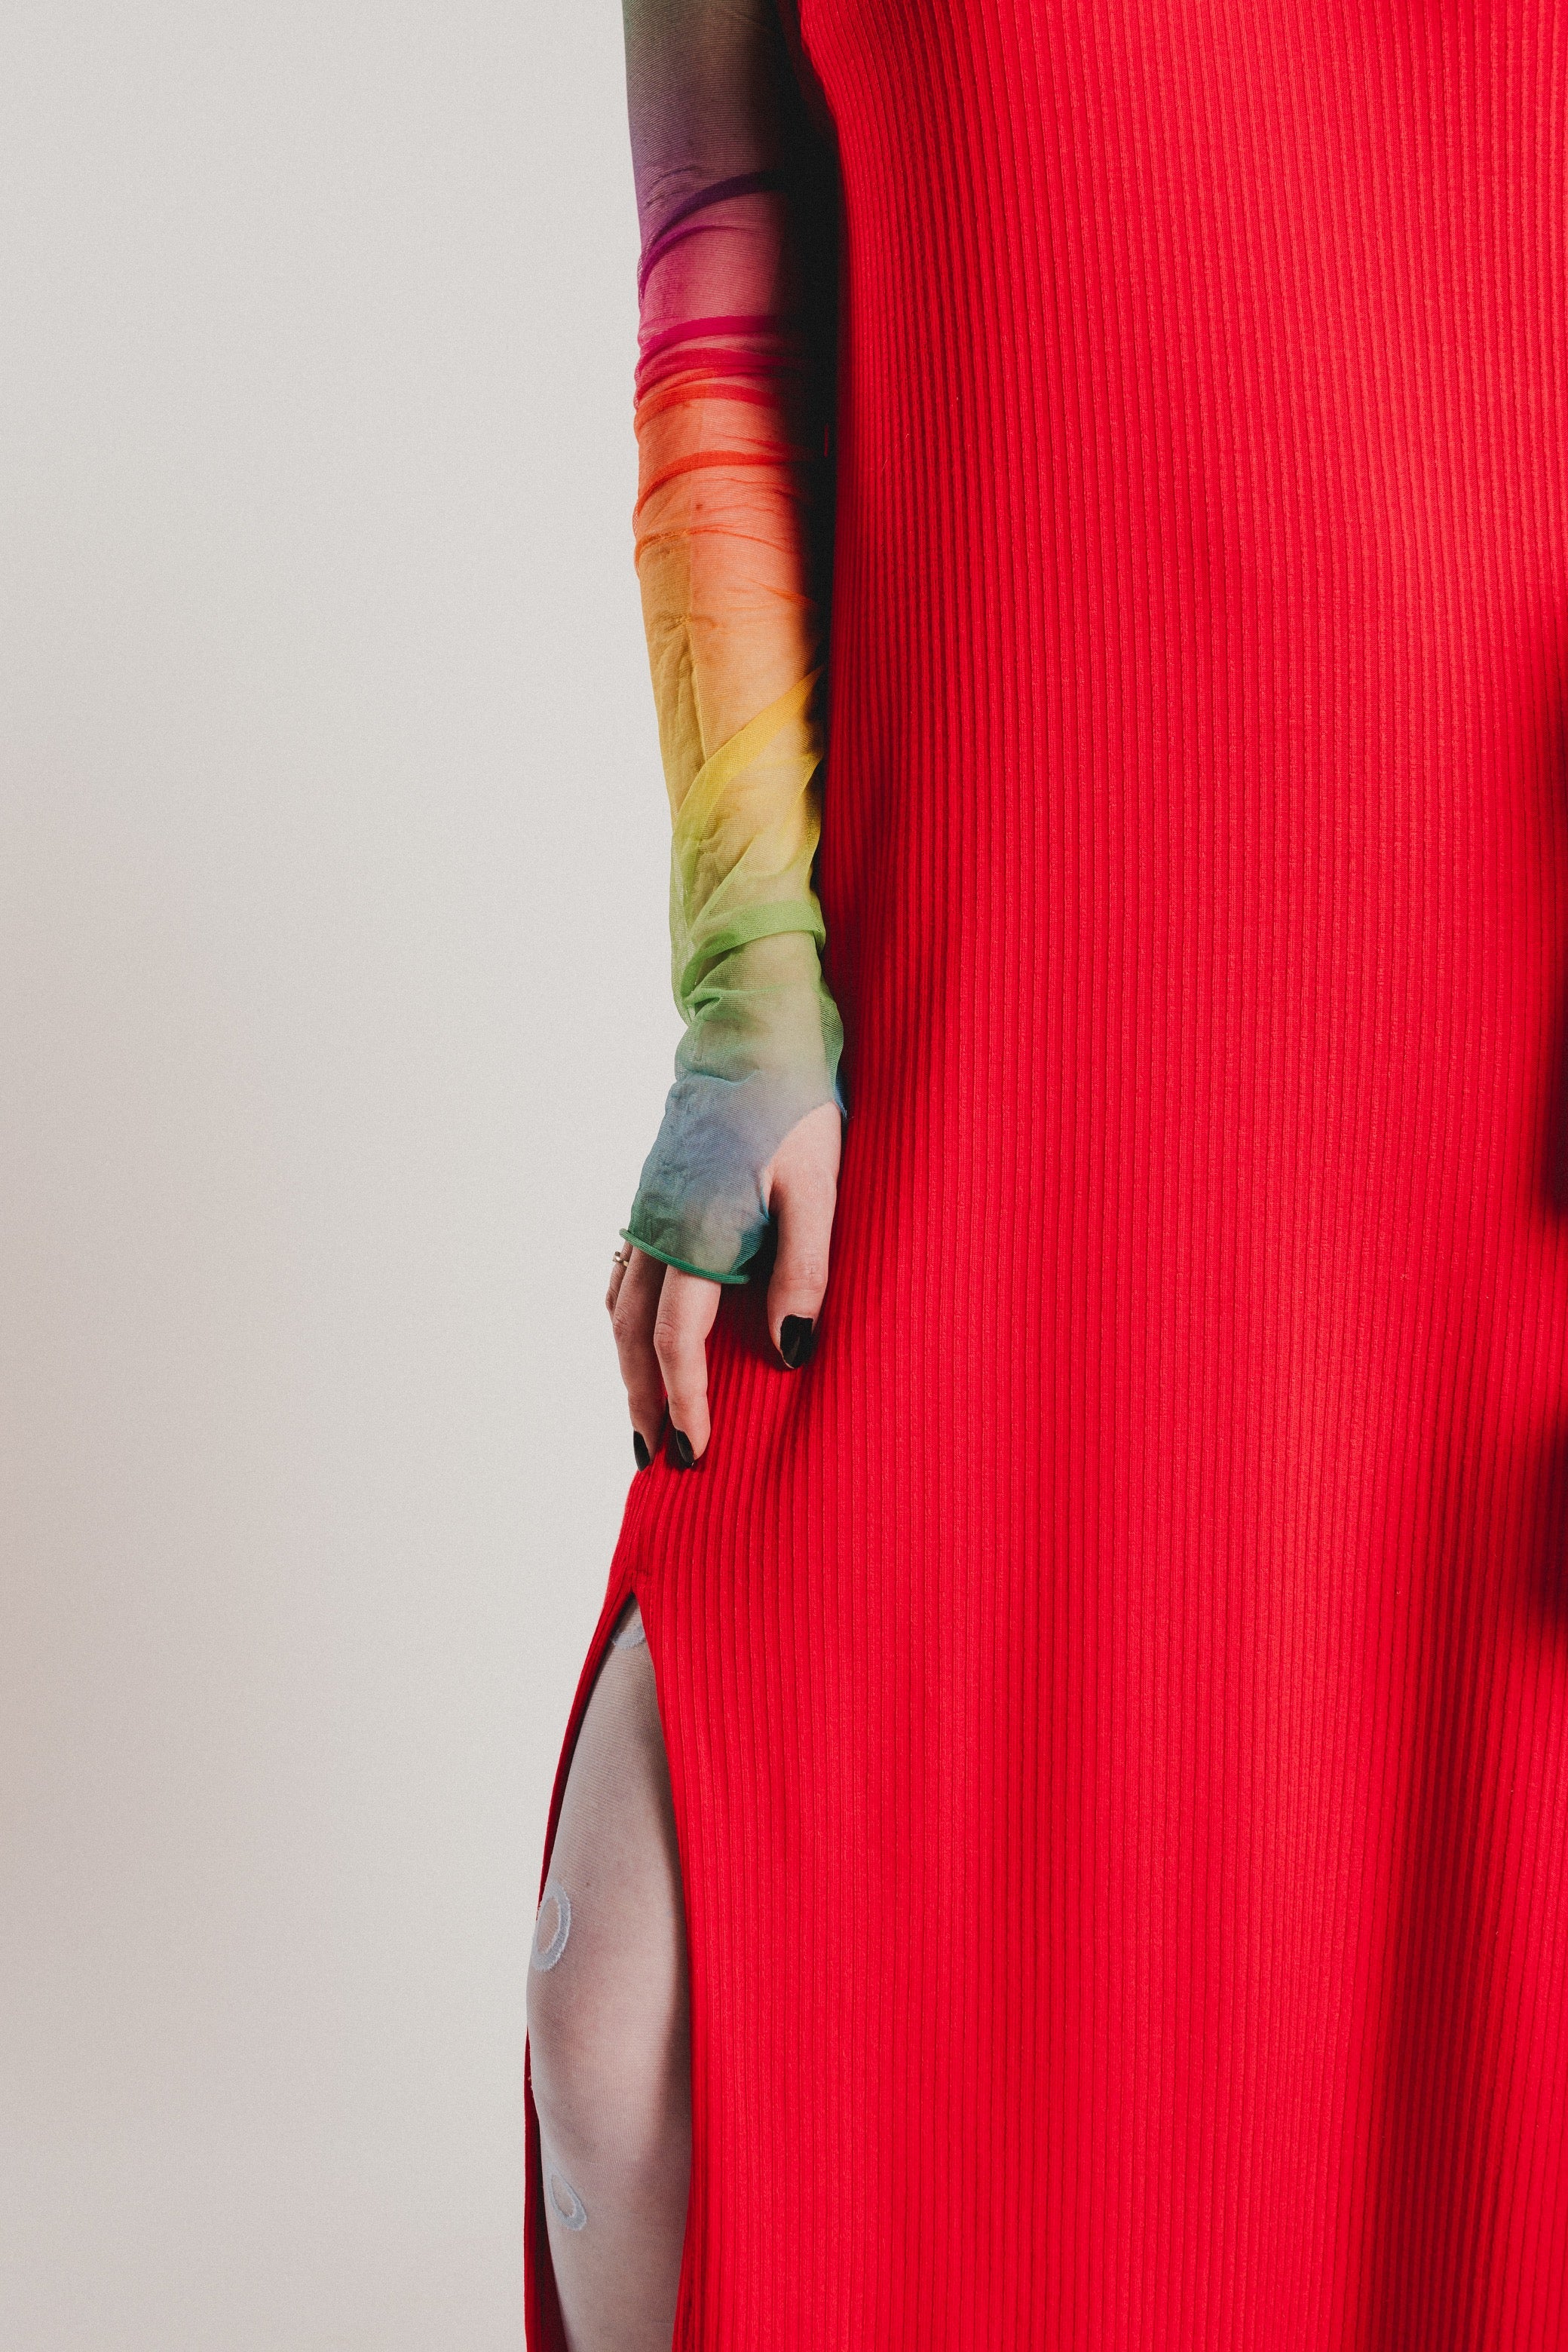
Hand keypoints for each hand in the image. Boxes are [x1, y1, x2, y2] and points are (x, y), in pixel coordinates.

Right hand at [607, 1101, 841, 1465]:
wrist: (754, 1027)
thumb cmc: (797, 1103)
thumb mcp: (818, 1188)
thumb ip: (804, 1271)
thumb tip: (790, 1354)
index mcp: (698, 1232)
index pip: (676, 1341)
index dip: (685, 1401)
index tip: (696, 1452)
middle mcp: (659, 1226)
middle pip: (632, 1338)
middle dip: (643, 1402)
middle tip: (656, 1461)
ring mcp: (649, 1208)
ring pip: (619, 1308)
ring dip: (627, 1369)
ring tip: (643, 1418)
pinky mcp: (655, 1193)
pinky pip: (624, 1274)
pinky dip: (624, 1321)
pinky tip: (636, 1340)